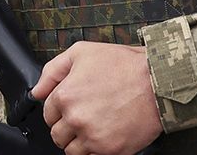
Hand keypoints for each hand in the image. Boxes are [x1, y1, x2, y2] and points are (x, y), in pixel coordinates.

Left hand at [32, 42, 161, 154]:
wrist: (160, 81)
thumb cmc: (125, 65)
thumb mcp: (83, 52)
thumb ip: (52, 71)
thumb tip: (36, 91)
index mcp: (65, 96)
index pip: (48, 113)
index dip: (59, 109)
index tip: (72, 106)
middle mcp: (76, 119)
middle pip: (58, 135)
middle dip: (67, 128)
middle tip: (85, 117)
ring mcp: (93, 138)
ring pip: (72, 152)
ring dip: (79, 142)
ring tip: (95, 128)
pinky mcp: (111, 151)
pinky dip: (96, 151)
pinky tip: (106, 135)